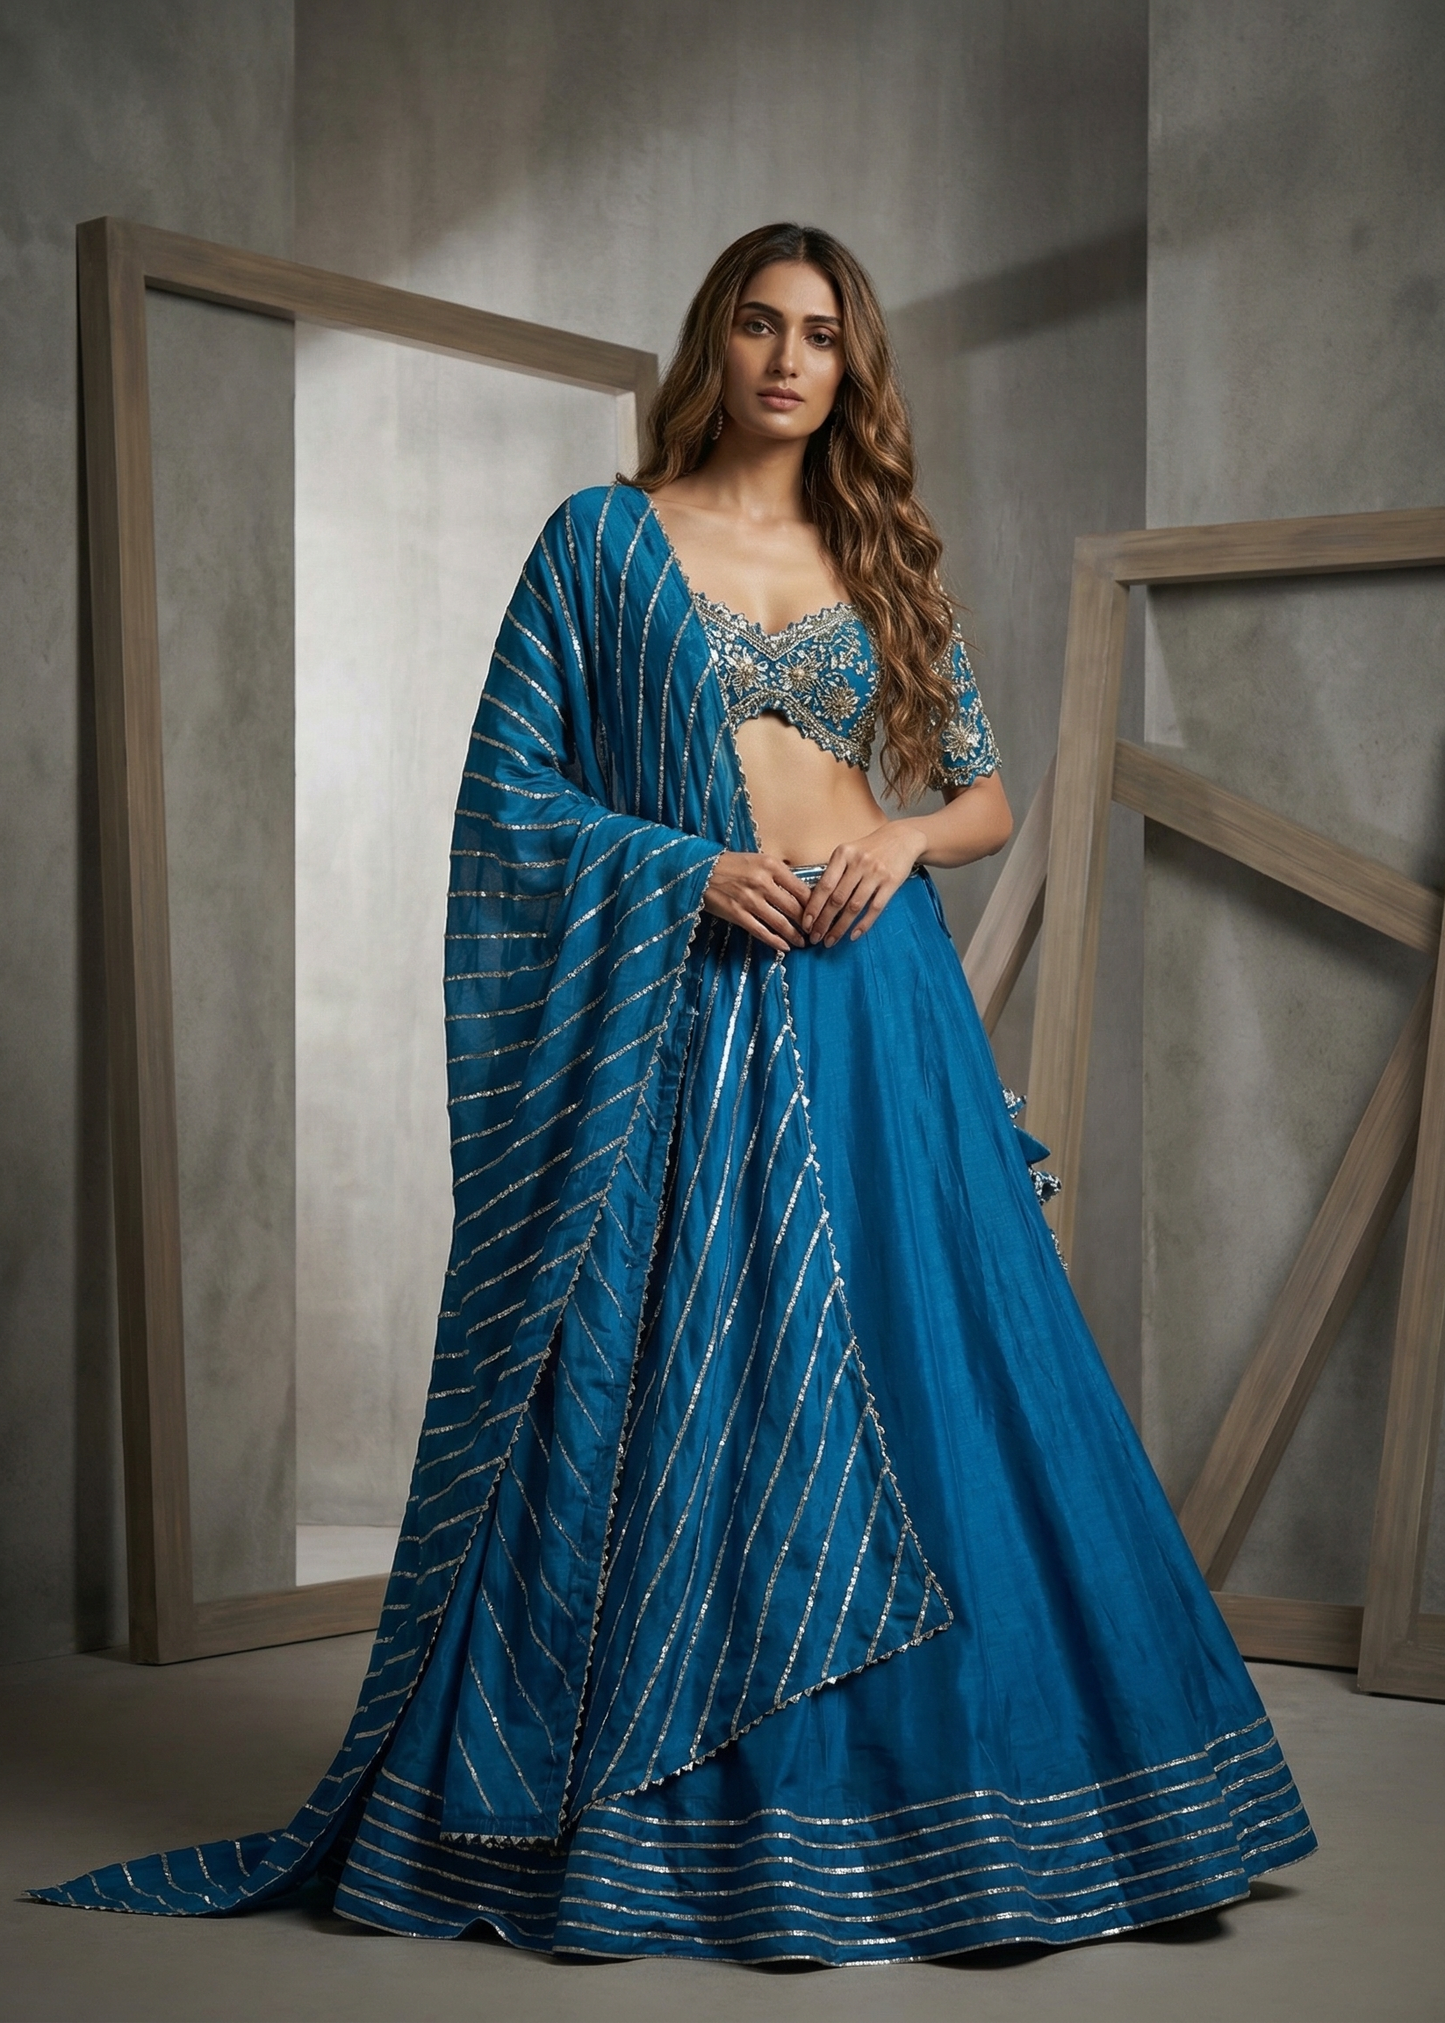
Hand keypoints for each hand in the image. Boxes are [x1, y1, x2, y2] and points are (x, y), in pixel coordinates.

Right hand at [702, 852, 810, 952]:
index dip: (815, 905)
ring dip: (795, 936)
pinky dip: (775, 941)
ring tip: (803, 942)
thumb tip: (801, 892)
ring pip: (781, 923)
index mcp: (771, 866)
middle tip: (816, 933)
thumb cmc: (731, 864)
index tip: (821, 915)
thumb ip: (779, 874)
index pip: (802, 889)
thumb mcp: (758, 860)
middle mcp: (763, 882)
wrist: (700, 869)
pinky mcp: (737, 914)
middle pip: (794, 908)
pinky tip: (784, 947)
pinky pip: (761, 932)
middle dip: (808, 924)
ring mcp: (749, 900)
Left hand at [800, 823, 926, 945]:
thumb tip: (815, 902)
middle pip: (837, 899)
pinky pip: (875, 908)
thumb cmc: (870, 848)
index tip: (806, 923)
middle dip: (823, 922)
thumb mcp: (848, 852)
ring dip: (840, 927)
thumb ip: (834, 872)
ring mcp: (876, 873)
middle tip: (815, 938)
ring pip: (854, 907)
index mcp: (843, 854)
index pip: (824, 885)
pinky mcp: (891, 882)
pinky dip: (863, 924)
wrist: (902, 837)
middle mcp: (858, 863)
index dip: (813, 907)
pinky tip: (853, 935)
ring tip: (831, 940)